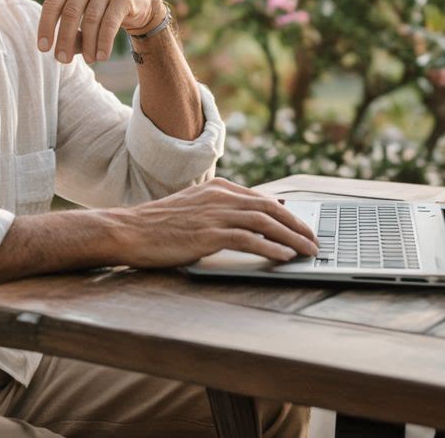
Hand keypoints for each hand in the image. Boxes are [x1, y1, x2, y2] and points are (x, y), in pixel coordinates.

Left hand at [37, 0, 163, 63]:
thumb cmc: (99, 11)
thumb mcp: (81, 18)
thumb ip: (72, 34)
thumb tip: (65, 52)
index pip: (51, 5)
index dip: (45, 27)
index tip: (43, 49)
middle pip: (70, 13)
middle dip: (65, 39)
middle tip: (63, 60)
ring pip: (90, 19)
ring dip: (88, 44)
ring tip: (89, 61)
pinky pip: (109, 23)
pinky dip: (104, 42)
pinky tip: (101, 57)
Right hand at [106, 179, 318, 266]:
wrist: (129, 230)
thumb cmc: (160, 224)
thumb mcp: (195, 208)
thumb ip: (222, 209)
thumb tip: (252, 215)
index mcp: (219, 188)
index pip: (263, 199)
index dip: (289, 213)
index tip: (305, 226)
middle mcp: (220, 196)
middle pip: (271, 208)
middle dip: (298, 225)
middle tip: (314, 240)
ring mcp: (214, 214)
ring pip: (264, 222)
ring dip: (291, 238)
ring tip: (307, 251)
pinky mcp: (208, 234)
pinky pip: (248, 239)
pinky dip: (270, 248)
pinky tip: (283, 257)